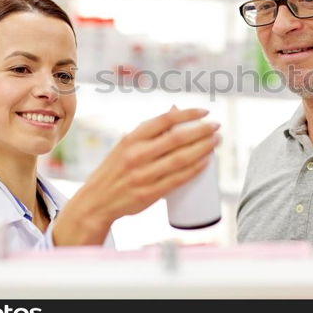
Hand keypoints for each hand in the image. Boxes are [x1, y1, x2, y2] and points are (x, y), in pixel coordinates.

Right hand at [52, 107, 219, 245]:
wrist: (96, 200)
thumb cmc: (116, 169)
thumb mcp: (126, 145)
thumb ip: (149, 131)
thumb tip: (175, 111)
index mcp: (131, 139)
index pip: (164, 120)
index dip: (187, 114)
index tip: (204, 112)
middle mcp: (136, 155)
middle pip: (176, 139)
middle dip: (201, 131)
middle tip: (216, 127)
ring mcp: (142, 175)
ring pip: (180, 159)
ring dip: (202, 149)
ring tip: (215, 142)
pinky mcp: (148, 194)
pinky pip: (177, 179)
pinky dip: (194, 170)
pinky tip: (205, 162)